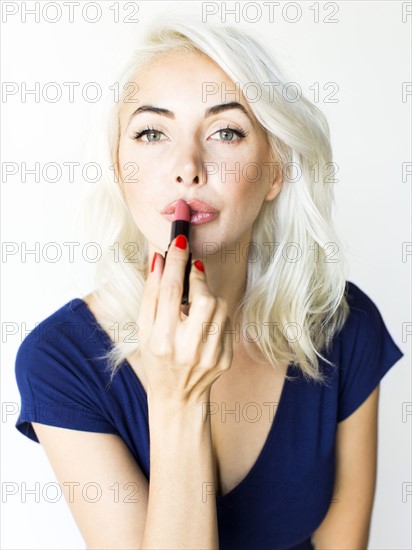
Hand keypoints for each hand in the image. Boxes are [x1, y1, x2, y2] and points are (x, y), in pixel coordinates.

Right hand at [135, 235, 233, 404]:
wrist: (178, 396)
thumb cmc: (156, 358)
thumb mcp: (144, 329)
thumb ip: (150, 294)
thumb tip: (158, 260)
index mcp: (162, 340)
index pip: (169, 292)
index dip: (176, 262)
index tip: (180, 241)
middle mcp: (187, 348)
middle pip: (203, 298)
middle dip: (198, 278)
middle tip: (192, 271)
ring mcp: (210, 355)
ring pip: (220, 307)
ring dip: (209, 295)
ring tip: (195, 302)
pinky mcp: (226, 359)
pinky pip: (226, 323)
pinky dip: (216, 315)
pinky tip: (203, 324)